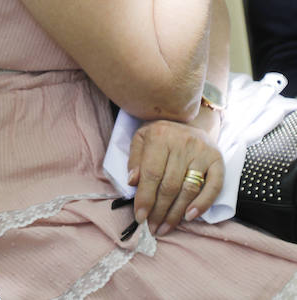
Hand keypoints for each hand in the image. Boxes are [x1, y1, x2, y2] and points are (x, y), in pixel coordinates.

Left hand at [128, 119, 223, 234]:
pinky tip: (189, 217)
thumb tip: (132, 183)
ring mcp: (202, 152)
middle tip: (153, 228)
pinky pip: (213, 187)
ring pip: (189, 189)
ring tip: (166, 227)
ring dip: (177, 213)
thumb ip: (135, 159)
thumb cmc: (161, 135)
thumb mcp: (141, 138)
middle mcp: (182, 143)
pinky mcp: (218, 160)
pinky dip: (202, 204)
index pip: (152, 173)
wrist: (188, 122)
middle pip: (170, 185)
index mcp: (160, 136)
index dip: (145, 197)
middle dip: (160, 210)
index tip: (140, 217)